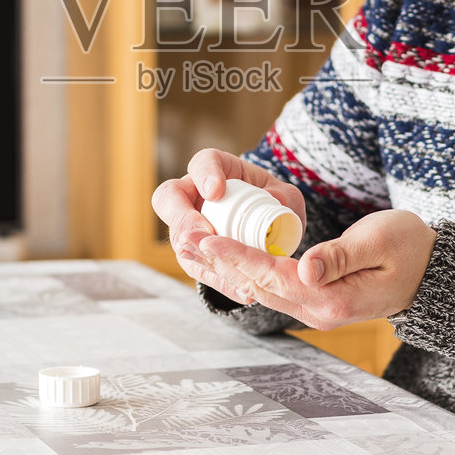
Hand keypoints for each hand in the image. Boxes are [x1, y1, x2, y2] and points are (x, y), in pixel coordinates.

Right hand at [150, 148, 306, 304]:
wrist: (270, 229)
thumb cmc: (274, 203)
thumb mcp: (286, 196)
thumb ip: (285, 197)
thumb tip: (276, 203)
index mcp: (216, 169)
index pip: (202, 163)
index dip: (204, 175)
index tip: (215, 191)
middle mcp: (194, 194)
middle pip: (169, 197)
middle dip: (181, 217)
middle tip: (202, 233)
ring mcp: (188, 225)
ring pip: (177, 237)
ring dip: (196, 254)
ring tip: (222, 268)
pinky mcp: (193, 254)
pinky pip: (196, 267)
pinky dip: (218, 281)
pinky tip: (242, 292)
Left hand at [196, 210, 435, 330]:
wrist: (430, 273)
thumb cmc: (409, 248)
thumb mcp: (380, 241)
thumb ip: (340, 255)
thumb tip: (306, 269)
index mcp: (333, 299)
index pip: (274, 275)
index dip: (238, 256)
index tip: (208, 239)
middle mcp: (319, 312)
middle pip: (259, 286)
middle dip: (221, 263)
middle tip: (186, 238)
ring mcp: (316, 311)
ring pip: (261, 290)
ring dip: (227, 270)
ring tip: (193, 248)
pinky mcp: (315, 302)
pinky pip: (273, 289)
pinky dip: (246, 273)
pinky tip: (223, 258)